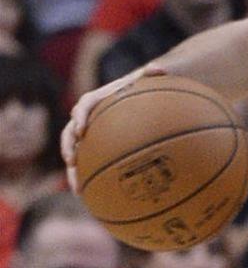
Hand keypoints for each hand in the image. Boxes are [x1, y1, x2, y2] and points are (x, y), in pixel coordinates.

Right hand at [61, 64, 165, 192]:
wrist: (144, 99)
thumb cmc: (147, 89)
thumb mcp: (150, 81)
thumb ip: (152, 75)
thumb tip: (158, 68)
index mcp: (100, 99)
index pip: (85, 104)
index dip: (80, 115)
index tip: (82, 127)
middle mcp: (91, 118)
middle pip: (72, 132)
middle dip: (68, 146)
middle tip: (71, 160)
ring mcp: (92, 136)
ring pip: (76, 154)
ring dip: (73, 171)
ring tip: (77, 189)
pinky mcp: (97, 150)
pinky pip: (90, 166)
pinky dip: (90, 180)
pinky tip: (96, 199)